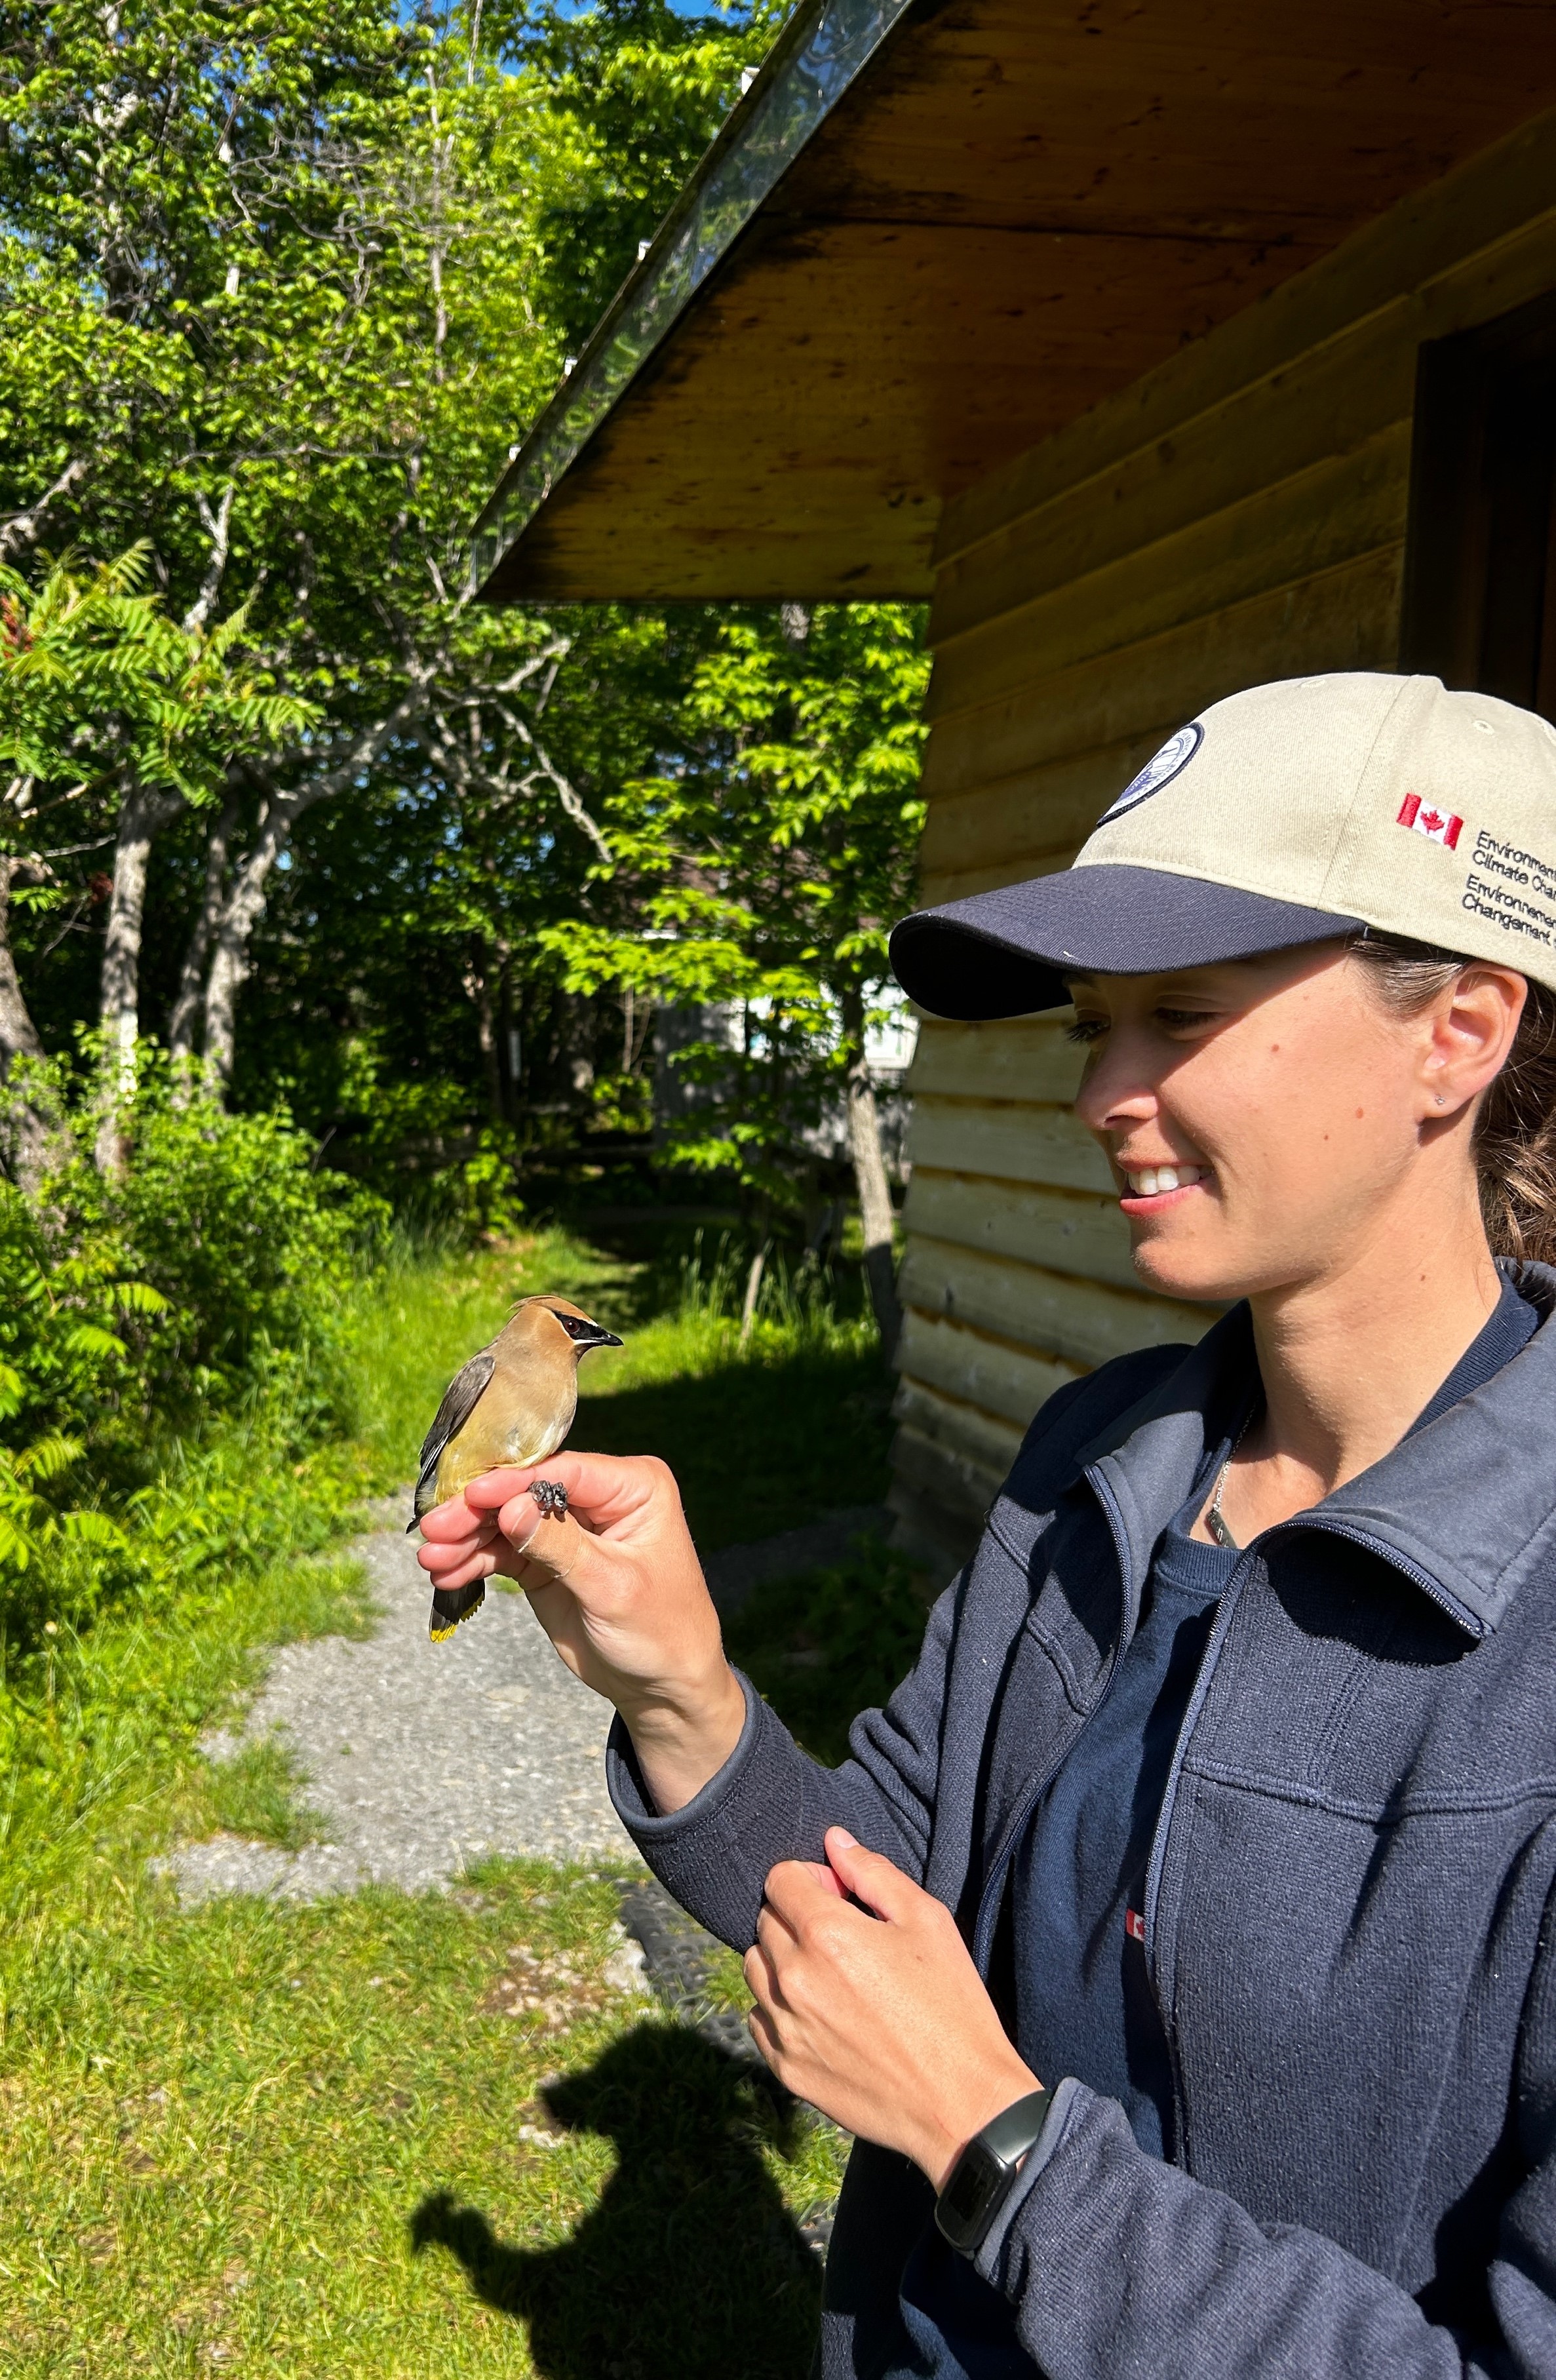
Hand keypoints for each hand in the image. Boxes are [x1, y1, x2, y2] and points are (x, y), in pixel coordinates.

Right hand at [415, 1452, 745, 1811]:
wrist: (662, 1684)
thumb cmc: (660, 1630)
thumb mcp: (612, 1587)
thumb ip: (560, 1546)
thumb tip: (510, 1508)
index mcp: (633, 1487)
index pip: (562, 1472)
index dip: (512, 1482)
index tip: (469, 1495)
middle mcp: (599, 1498)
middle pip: (525, 1492)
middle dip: (478, 1512)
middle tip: (434, 1530)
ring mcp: (569, 1527)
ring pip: (506, 1521)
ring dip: (467, 1539)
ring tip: (430, 1560)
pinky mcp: (546, 1559)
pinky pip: (503, 1551)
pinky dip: (474, 1562)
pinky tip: (446, 1576)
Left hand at [744, 1828, 1040, 2192]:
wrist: (962, 2105)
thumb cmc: (953, 2005)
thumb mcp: (927, 1922)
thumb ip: (873, 1873)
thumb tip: (834, 1842)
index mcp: (826, 1934)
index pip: (780, 1879)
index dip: (811, 1879)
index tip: (840, 1897)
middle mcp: (794, 1979)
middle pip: (765, 1921)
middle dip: (797, 1916)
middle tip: (844, 1937)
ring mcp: (785, 2028)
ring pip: (755, 1969)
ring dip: (783, 1961)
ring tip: (833, 1977)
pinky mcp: (786, 2069)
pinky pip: (760, 2019)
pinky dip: (781, 2009)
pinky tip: (824, 2016)